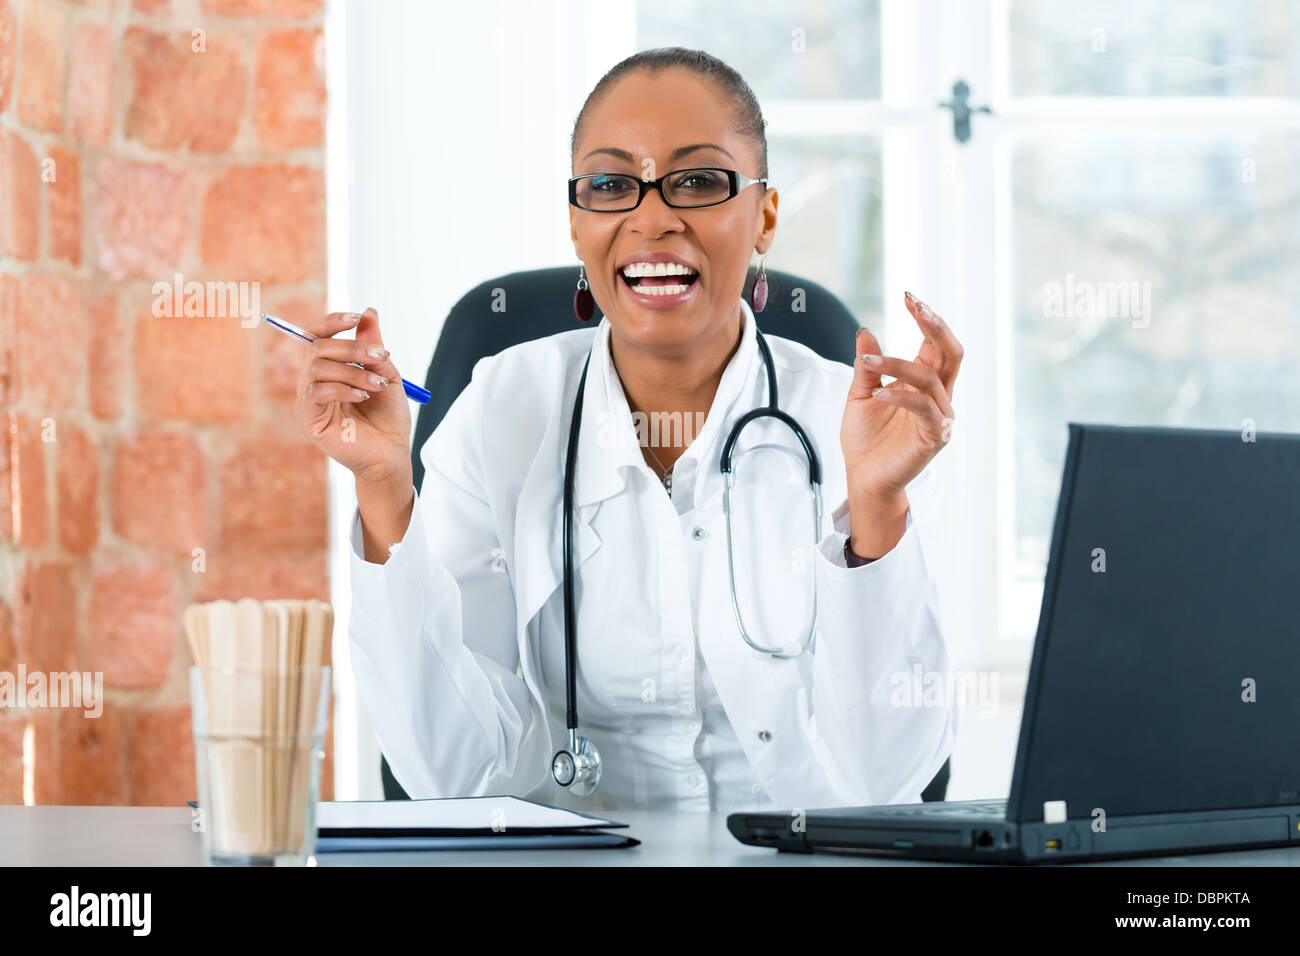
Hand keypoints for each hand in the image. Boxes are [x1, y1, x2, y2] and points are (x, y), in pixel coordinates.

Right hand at [294, 307, 413, 490]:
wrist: (392, 454)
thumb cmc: (388, 418)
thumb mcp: (386, 374)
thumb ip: (373, 346)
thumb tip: (368, 312)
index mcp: (329, 370)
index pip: (317, 336)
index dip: (331, 322)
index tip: (356, 316)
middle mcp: (313, 383)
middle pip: (317, 348)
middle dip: (352, 347)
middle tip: (381, 356)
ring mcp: (308, 402)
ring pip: (317, 368)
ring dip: (353, 371)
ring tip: (378, 384)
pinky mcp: (309, 420)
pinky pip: (315, 392)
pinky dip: (342, 388)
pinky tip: (363, 396)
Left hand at [840, 292, 962, 554]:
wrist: (862, 477)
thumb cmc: (865, 438)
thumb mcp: (859, 395)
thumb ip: (867, 367)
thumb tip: (864, 332)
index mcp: (923, 382)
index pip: (934, 344)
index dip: (927, 319)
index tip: (909, 296)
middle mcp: (938, 396)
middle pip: (951, 353)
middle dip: (935, 326)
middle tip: (916, 306)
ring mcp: (939, 416)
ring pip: (930, 378)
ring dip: (897, 365)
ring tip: (868, 365)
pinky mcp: (934, 436)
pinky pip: (924, 409)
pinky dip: (902, 396)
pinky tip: (879, 394)